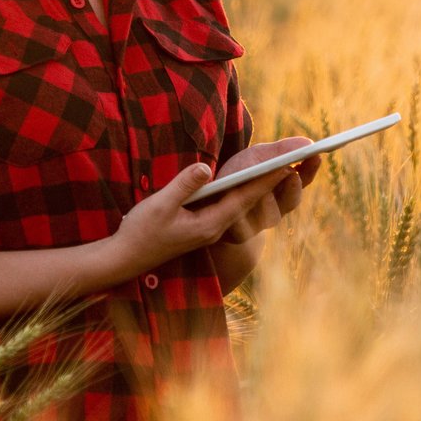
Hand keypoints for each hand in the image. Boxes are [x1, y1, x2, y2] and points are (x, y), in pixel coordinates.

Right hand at [112, 156, 286, 273]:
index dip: (265, 181)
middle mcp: (215, 228)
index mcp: (209, 225)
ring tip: (281, 168)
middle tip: (294, 162)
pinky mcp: (203, 227)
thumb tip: (206, 169)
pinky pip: (230, 208)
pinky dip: (243, 193)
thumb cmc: (141, 232)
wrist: (126, 258)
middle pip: (249, 203)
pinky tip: (250, 183)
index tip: (286, 165)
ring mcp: (209, 229)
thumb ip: (183, 186)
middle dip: (271, 183)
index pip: (244, 199)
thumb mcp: (159, 205)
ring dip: (260, 188)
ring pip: (242, 206)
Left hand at [212, 139, 323, 245]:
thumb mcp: (257, 157)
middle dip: (291, 187)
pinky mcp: (240, 235)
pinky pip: (246, 225)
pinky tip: (239, 203)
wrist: (208, 199)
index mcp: (284, 188)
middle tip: (291, 173)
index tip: (316, 155)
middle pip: (290, 200)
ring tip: (262, 190)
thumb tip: (308, 143)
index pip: (303, 180)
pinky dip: (243, 213)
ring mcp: (258, 223)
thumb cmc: (237, 174)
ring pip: (270, 214)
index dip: (310, 170)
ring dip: (266, 200)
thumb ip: (280, 151)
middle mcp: (276, 208)